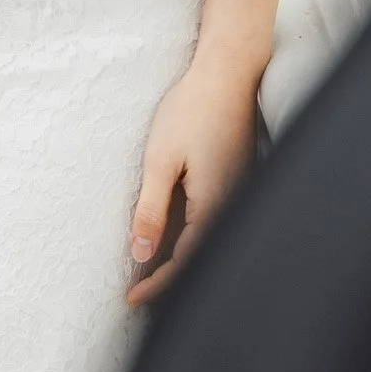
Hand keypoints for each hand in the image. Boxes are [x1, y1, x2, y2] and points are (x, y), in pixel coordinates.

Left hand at [126, 51, 262, 306]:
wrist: (228, 70)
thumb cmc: (192, 109)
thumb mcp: (161, 160)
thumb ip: (152, 210)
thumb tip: (142, 254)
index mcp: (214, 203)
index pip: (187, 260)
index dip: (159, 285)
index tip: (131, 301)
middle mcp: (233, 201)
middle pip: (202, 254)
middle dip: (171, 279)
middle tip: (139, 295)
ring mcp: (238, 188)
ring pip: (209, 237)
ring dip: (182, 256)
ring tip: (152, 272)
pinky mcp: (237, 175)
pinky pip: (214, 217)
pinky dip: (192, 233)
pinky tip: (175, 232)